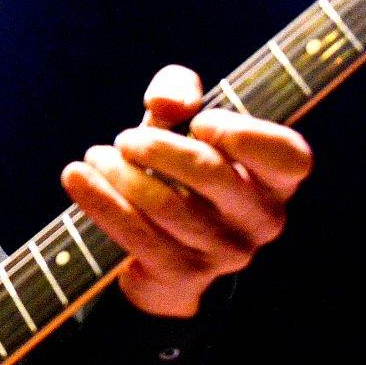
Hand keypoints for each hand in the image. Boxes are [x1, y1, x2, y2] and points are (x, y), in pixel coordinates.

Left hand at [61, 64, 312, 316]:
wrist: (160, 254)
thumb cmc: (179, 169)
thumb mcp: (181, 122)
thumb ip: (179, 89)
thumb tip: (169, 101)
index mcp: (278, 179)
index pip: (289, 157)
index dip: (246, 135)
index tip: (201, 121)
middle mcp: (263, 220)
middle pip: (213, 175)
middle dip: (160, 149)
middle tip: (124, 138)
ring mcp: (226, 253)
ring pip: (167, 206)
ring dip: (121, 174)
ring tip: (96, 156)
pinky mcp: (184, 275)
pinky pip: (137, 235)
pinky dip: (101, 201)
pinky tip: (75, 176)